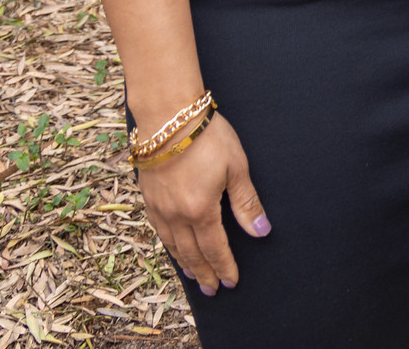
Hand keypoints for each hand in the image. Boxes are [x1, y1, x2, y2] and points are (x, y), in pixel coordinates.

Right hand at [136, 113, 270, 294]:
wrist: (167, 117)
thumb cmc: (207, 137)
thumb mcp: (236, 167)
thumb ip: (246, 203)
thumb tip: (261, 231)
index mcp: (200, 210)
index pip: (215, 249)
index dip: (224, 267)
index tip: (231, 282)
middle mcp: (176, 215)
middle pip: (192, 253)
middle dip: (205, 274)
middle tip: (213, 291)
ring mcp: (158, 207)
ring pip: (172, 245)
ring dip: (185, 264)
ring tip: (195, 277)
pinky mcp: (148, 197)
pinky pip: (158, 231)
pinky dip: (168, 246)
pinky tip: (173, 248)